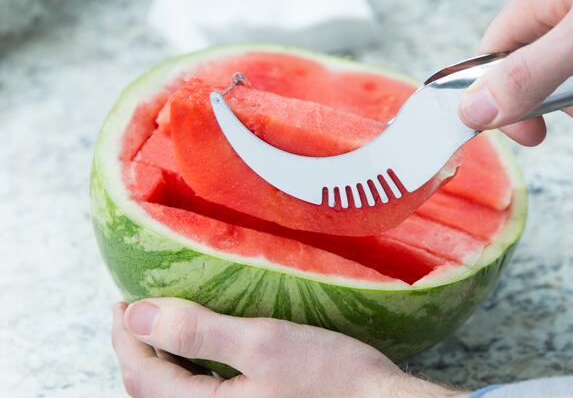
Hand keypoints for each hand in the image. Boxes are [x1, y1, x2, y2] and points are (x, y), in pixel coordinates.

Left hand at [111, 299, 463, 397]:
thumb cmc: (332, 378)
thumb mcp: (263, 343)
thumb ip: (198, 330)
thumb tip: (139, 315)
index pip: (142, 371)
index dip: (126, 333)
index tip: (123, 300)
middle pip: (151, 390)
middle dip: (138, 348)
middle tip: (137, 310)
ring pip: (174, 395)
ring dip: (162, 360)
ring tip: (164, 326)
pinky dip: (188, 372)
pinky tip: (202, 353)